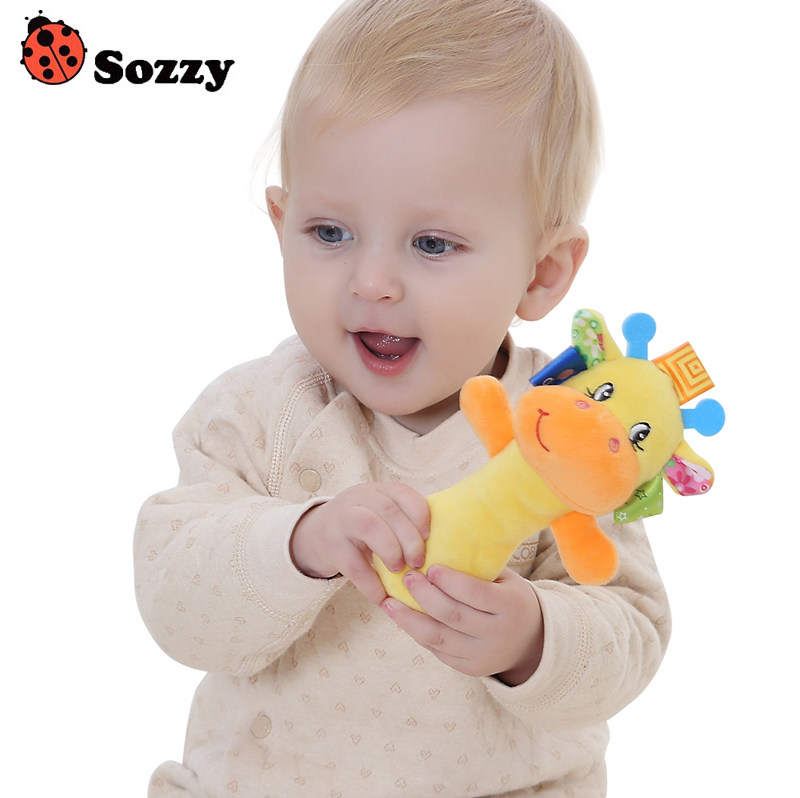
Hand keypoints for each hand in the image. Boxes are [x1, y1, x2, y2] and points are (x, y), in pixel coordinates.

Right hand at [290, 482, 429, 604]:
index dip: (419, 513)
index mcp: (377, 491)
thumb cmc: (362, 528)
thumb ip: (404, 522)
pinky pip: (352, 563)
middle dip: (408, 537)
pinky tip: (382, 598)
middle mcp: (358, 499)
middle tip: (418, 562)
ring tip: (399, 570)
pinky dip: (370, 583)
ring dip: (390, 549)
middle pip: (388, 510)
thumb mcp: (379, 515)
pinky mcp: (330, 546)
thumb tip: (443, 549)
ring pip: (369, 525)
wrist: (314, 534)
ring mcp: (341, 520)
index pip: (401, 493)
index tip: (429, 535)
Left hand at [382, 566, 543, 684]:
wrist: (531, 642)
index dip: (451, 581)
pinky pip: (438, 651)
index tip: (430, 566)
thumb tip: (440, 543)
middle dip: (425, 596)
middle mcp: (498, 634)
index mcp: (511, 606)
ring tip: (389, 603)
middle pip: (453, 615)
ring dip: (410, 620)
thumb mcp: (506, 580)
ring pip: (439, 638)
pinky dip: (417, 633)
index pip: (477, 594)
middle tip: (406, 577)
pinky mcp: (470, 669)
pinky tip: (401, 618)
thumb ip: (479, 567)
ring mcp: (483, 656)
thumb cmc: (510, 598)